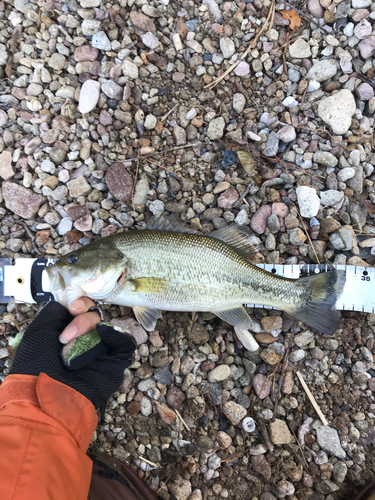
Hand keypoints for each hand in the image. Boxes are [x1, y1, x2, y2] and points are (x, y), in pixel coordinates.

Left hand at [10, 301, 135, 414]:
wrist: (47, 396)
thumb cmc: (37, 366)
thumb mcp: (39, 331)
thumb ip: (56, 312)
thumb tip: (71, 303)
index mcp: (66, 333)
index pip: (81, 309)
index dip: (79, 303)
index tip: (71, 308)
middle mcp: (84, 340)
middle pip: (95, 314)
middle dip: (82, 317)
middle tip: (67, 332)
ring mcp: (101, 351)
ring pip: (107, 324)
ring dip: (89, 326)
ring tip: (71, 341)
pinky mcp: (115, 361)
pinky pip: (124, 341)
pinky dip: (116, 334)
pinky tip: (102, 334)